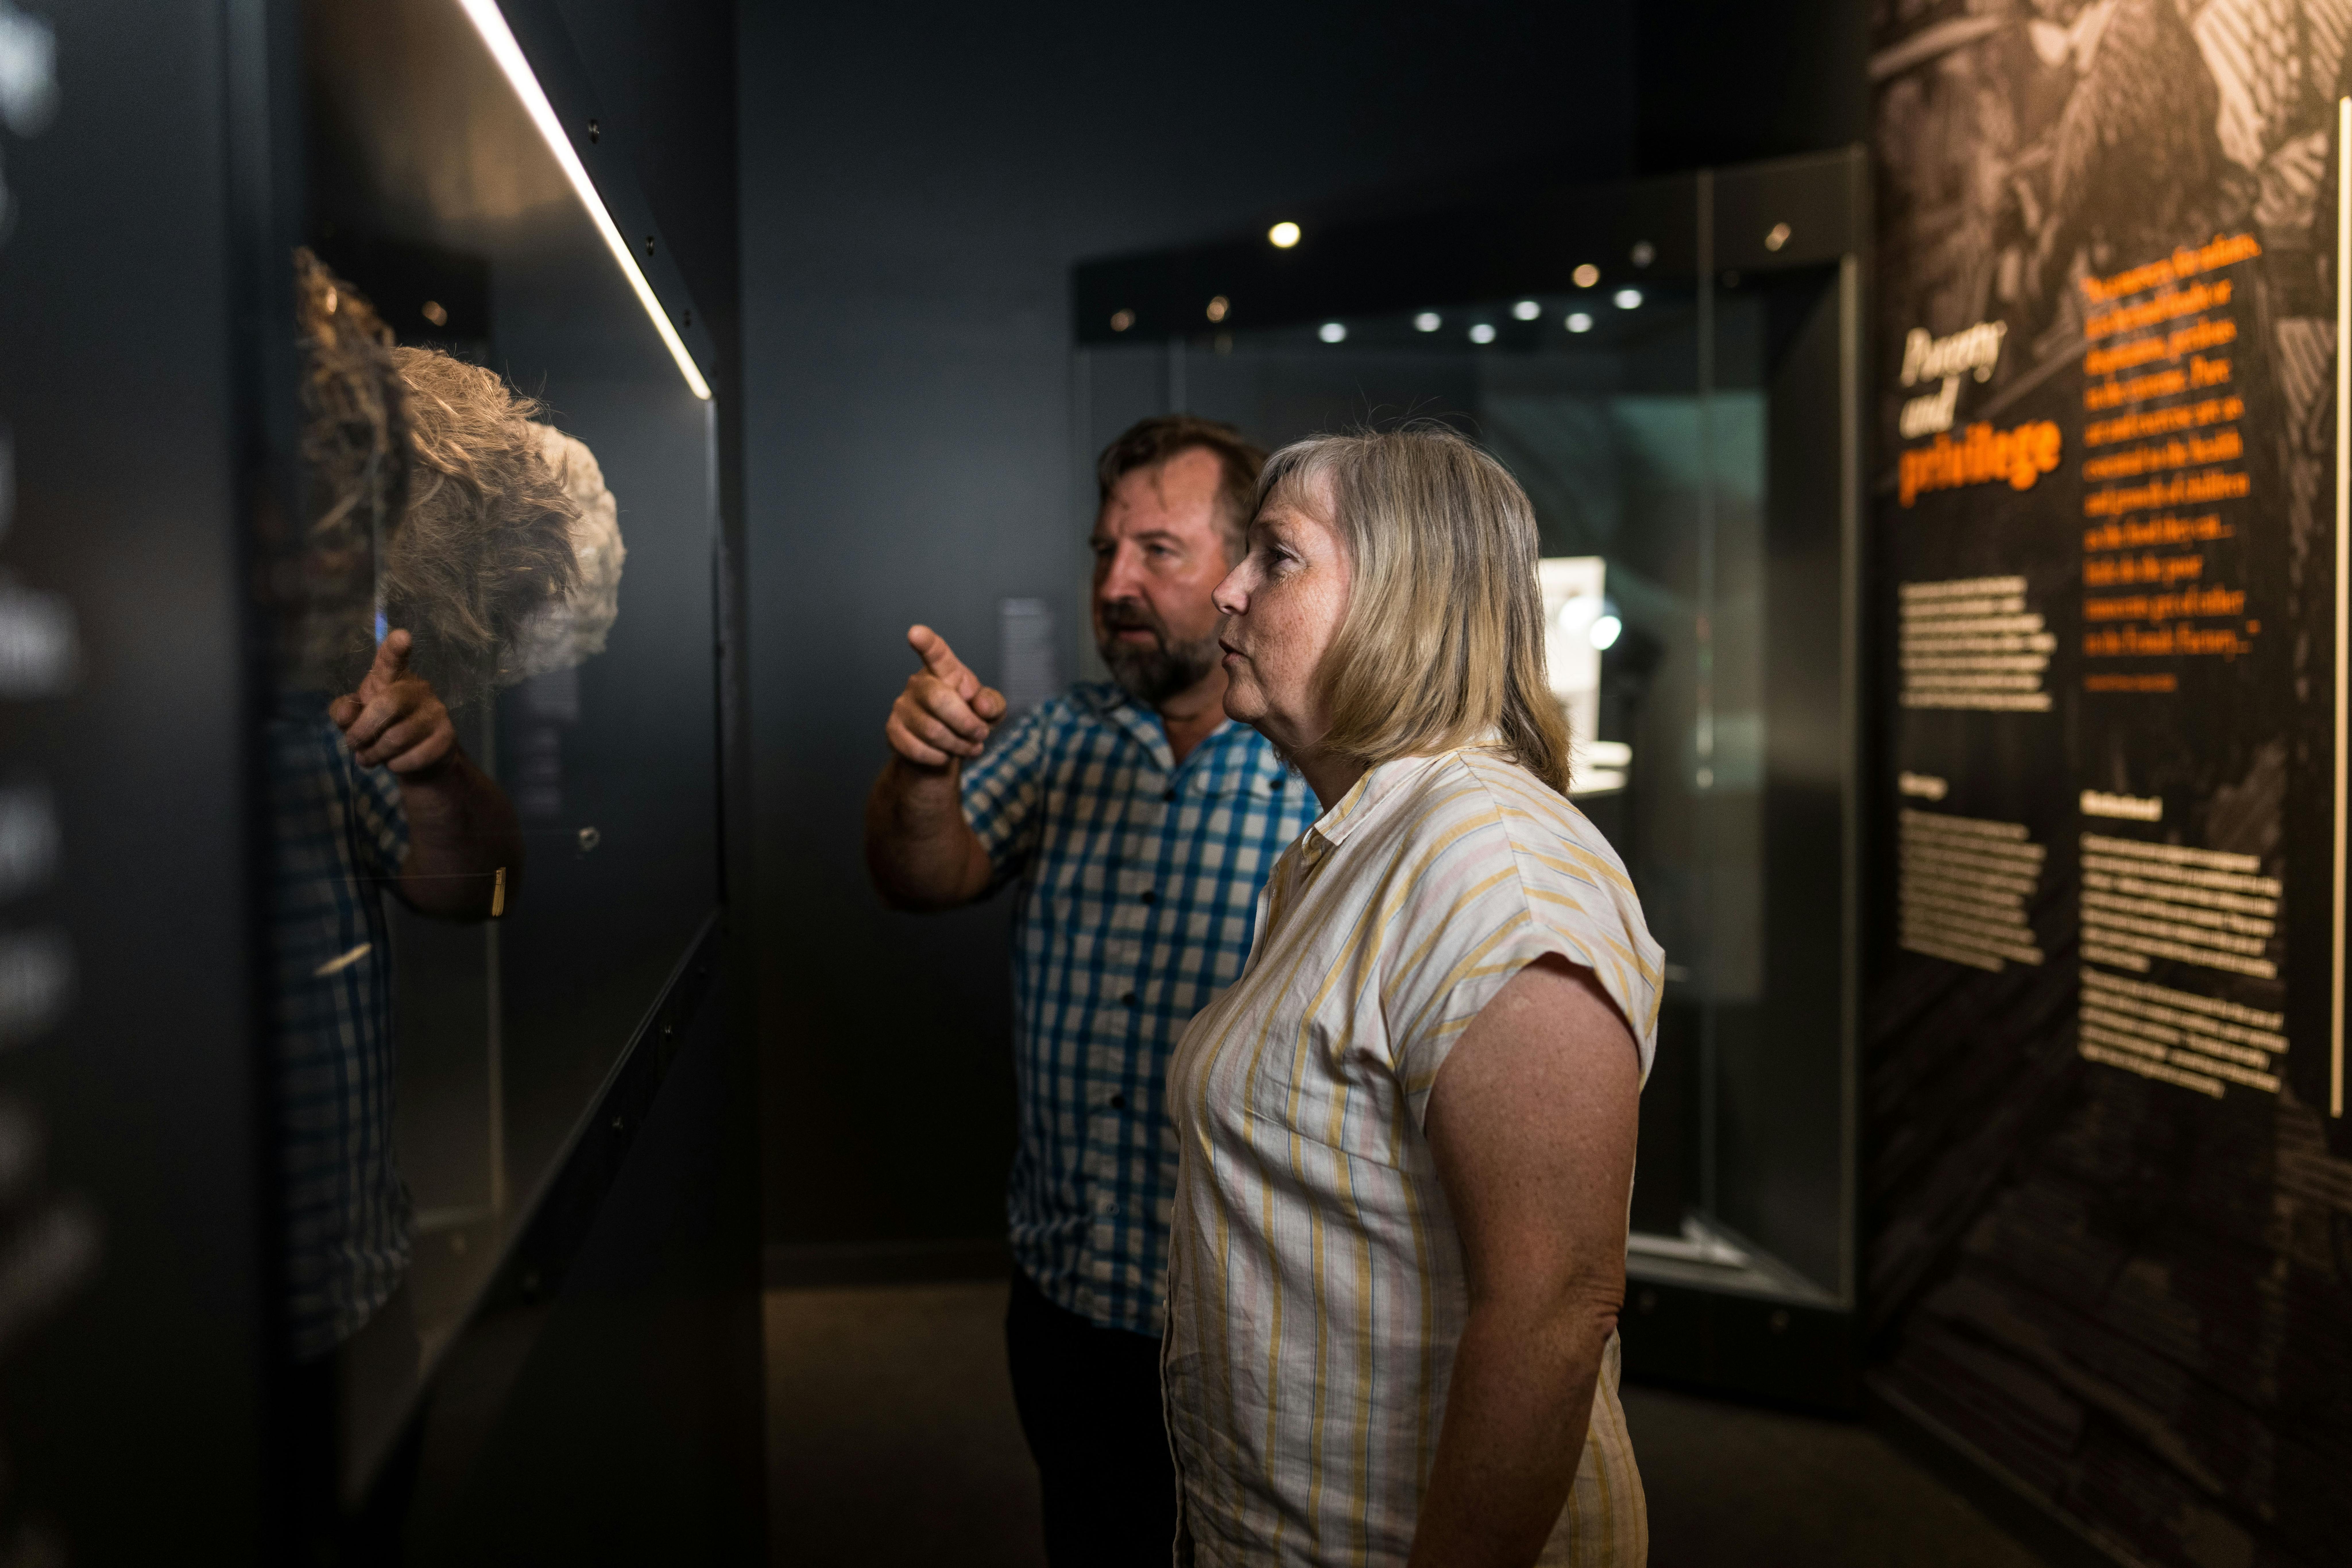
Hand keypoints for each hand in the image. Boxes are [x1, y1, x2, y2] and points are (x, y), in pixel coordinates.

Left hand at [330, 629, 457, 773]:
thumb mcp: (357, 718)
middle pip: (387, 706)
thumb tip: (345, 717)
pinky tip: (395, 763)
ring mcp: (436, 713)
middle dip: (362, 731)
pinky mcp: (446, 738)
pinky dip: (395, 766)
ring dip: (374, 754)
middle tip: (353, 745)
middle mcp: (418, 689)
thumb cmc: (384, 728)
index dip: (395, 649)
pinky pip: (411, 757)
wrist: (421, 758)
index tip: (401, 636)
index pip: (392, 660)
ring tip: (370, 758)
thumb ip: (345, 713)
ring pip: (396, 738)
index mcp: (393, 678)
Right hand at [884, 624, 1005, 769]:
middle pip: (940, 700)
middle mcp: (919, 683)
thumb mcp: (990, 711)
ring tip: (968, 747)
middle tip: (981, 734)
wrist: (944, 749)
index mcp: (944, 671)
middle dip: (967, 724)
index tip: (915, 632)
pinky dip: (940, 758)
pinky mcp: (893, 730)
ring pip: (932, 731)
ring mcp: (902, 706)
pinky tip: (945, 754)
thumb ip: (992, 703)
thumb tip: (980, 705)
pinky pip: (919, 750)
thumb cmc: (968, 720)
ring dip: (958, 745)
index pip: (936, 652)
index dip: (926, 643)